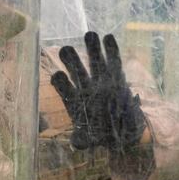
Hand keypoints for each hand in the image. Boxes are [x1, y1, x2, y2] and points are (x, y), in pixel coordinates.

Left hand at [50, 32, 146, 151]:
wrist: (120, 130)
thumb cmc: (100, 134)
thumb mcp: (89, 140)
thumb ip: (82, 141)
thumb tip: (76, 145)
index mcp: (75, 100)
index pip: (63, 88)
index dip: (60, 82)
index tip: (58, 75)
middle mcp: (86, 87)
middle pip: (75, 70)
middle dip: (70, 60)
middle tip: (64, 49)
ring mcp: (100, 80)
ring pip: (94, 62)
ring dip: (91, 48)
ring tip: (89, 34)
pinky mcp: (116, 77)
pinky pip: (114, 61)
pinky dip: (111, 50)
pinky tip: (109, 37)